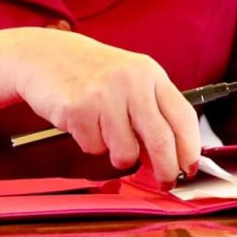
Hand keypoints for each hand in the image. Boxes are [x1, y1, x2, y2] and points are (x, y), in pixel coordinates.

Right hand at [9, 29, 200, 184]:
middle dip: (165, 170)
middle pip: (161, 140)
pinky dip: (90, 143)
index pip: (182, 116)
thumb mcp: (129, 81)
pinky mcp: (78, 109)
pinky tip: (82, 120)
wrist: (45, 55)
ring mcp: (104, 94)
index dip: (190, 148)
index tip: (189, 167)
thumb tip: (169, 159)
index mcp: (149, 72)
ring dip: (116, 153)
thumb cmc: (92, 73)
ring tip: (103, 129)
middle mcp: (131, 80)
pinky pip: (95, 148)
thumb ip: (151, 113)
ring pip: (126, 152)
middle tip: (164, 181)